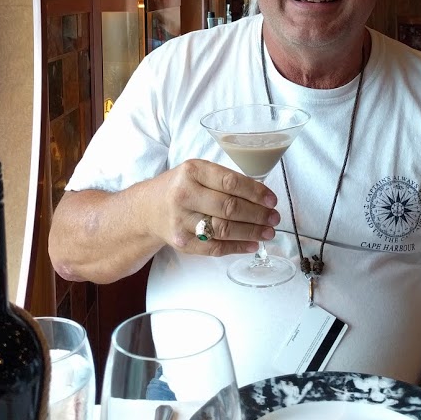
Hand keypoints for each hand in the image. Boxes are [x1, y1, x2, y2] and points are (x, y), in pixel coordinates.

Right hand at [150, 159, 280, 256]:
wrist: (147, 209)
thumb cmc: (180, 187)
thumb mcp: (197, 172)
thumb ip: (224, 180)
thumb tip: (261, 195)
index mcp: (192, 171)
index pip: (230, 182)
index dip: (255, 192)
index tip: (272, 200)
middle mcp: (184, 195)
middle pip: (229, 208)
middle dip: (258, 214)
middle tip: (274, 218)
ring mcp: (181, 221)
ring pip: (224, 229)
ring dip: (251, 232)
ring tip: (268, 232)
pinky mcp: (182, 242)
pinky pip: (214, 248)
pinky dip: (237, 247)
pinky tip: (252, 244)